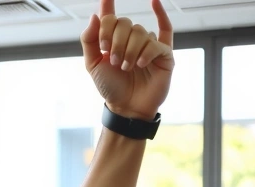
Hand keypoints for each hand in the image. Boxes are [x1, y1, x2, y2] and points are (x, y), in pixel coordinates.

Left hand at [81, 0, 174, 120]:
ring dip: (130, 51)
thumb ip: (90, 40)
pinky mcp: (164, 54)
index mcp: (114, 39)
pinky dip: (147, 51)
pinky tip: (141, 60)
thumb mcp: (93, 65)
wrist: (125, 107)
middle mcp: (132, 38)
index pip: (110, 16)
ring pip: (140, 32)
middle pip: (125, 23)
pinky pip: (159, 41)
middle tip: (113, 61)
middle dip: (116, 41)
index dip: (107, 4)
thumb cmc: (110, 86)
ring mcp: (149, 44)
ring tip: (127, 68)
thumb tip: (95, 16)